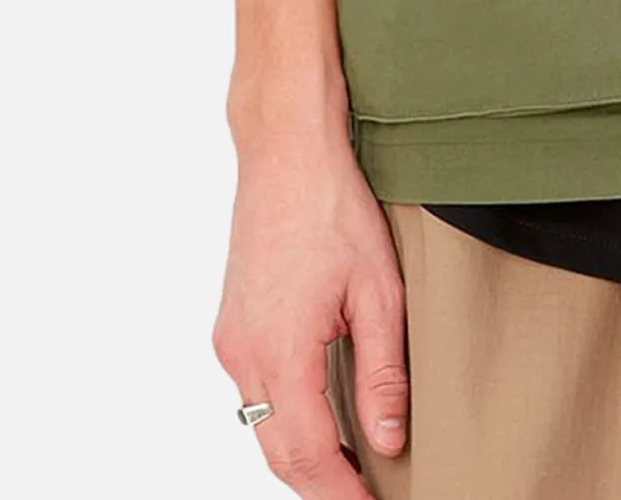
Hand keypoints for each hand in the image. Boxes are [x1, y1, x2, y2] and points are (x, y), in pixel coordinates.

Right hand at [212, 134, 407, 497]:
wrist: (287, 155)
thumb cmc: (335, 208)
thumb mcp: (379, 291)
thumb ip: (383, 371)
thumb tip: (389, 437)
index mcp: (281, 351)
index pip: (306, 455)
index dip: (338, 494)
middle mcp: (244, 354)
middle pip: (277, 452)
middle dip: (320, 485)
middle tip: (363, 497)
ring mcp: (232, 340)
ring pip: (262, 425)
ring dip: (302, 454)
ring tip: (350, 468)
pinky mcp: (232, 325)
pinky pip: (256, 393)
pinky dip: (286, 417)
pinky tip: (321, 415)